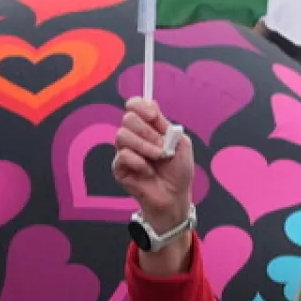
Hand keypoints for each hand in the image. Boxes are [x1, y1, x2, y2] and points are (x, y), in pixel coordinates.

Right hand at [113, 96, 194, 233]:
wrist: (175, 195)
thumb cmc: (178, 171)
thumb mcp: (181, 143)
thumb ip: (166, 125)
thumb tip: (152, 105)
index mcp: (148, 127)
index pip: (134, 106)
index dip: (140, 106)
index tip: (154, 116)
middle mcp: (134, 136)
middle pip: (128, 118)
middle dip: (147, 131)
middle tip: (161, 146)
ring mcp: (125, 151)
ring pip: (122, 135)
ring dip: (144, 146)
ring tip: (158, 158)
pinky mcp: (119, 167)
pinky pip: (123, 156)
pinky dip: (139, 162)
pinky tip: (148, 171)